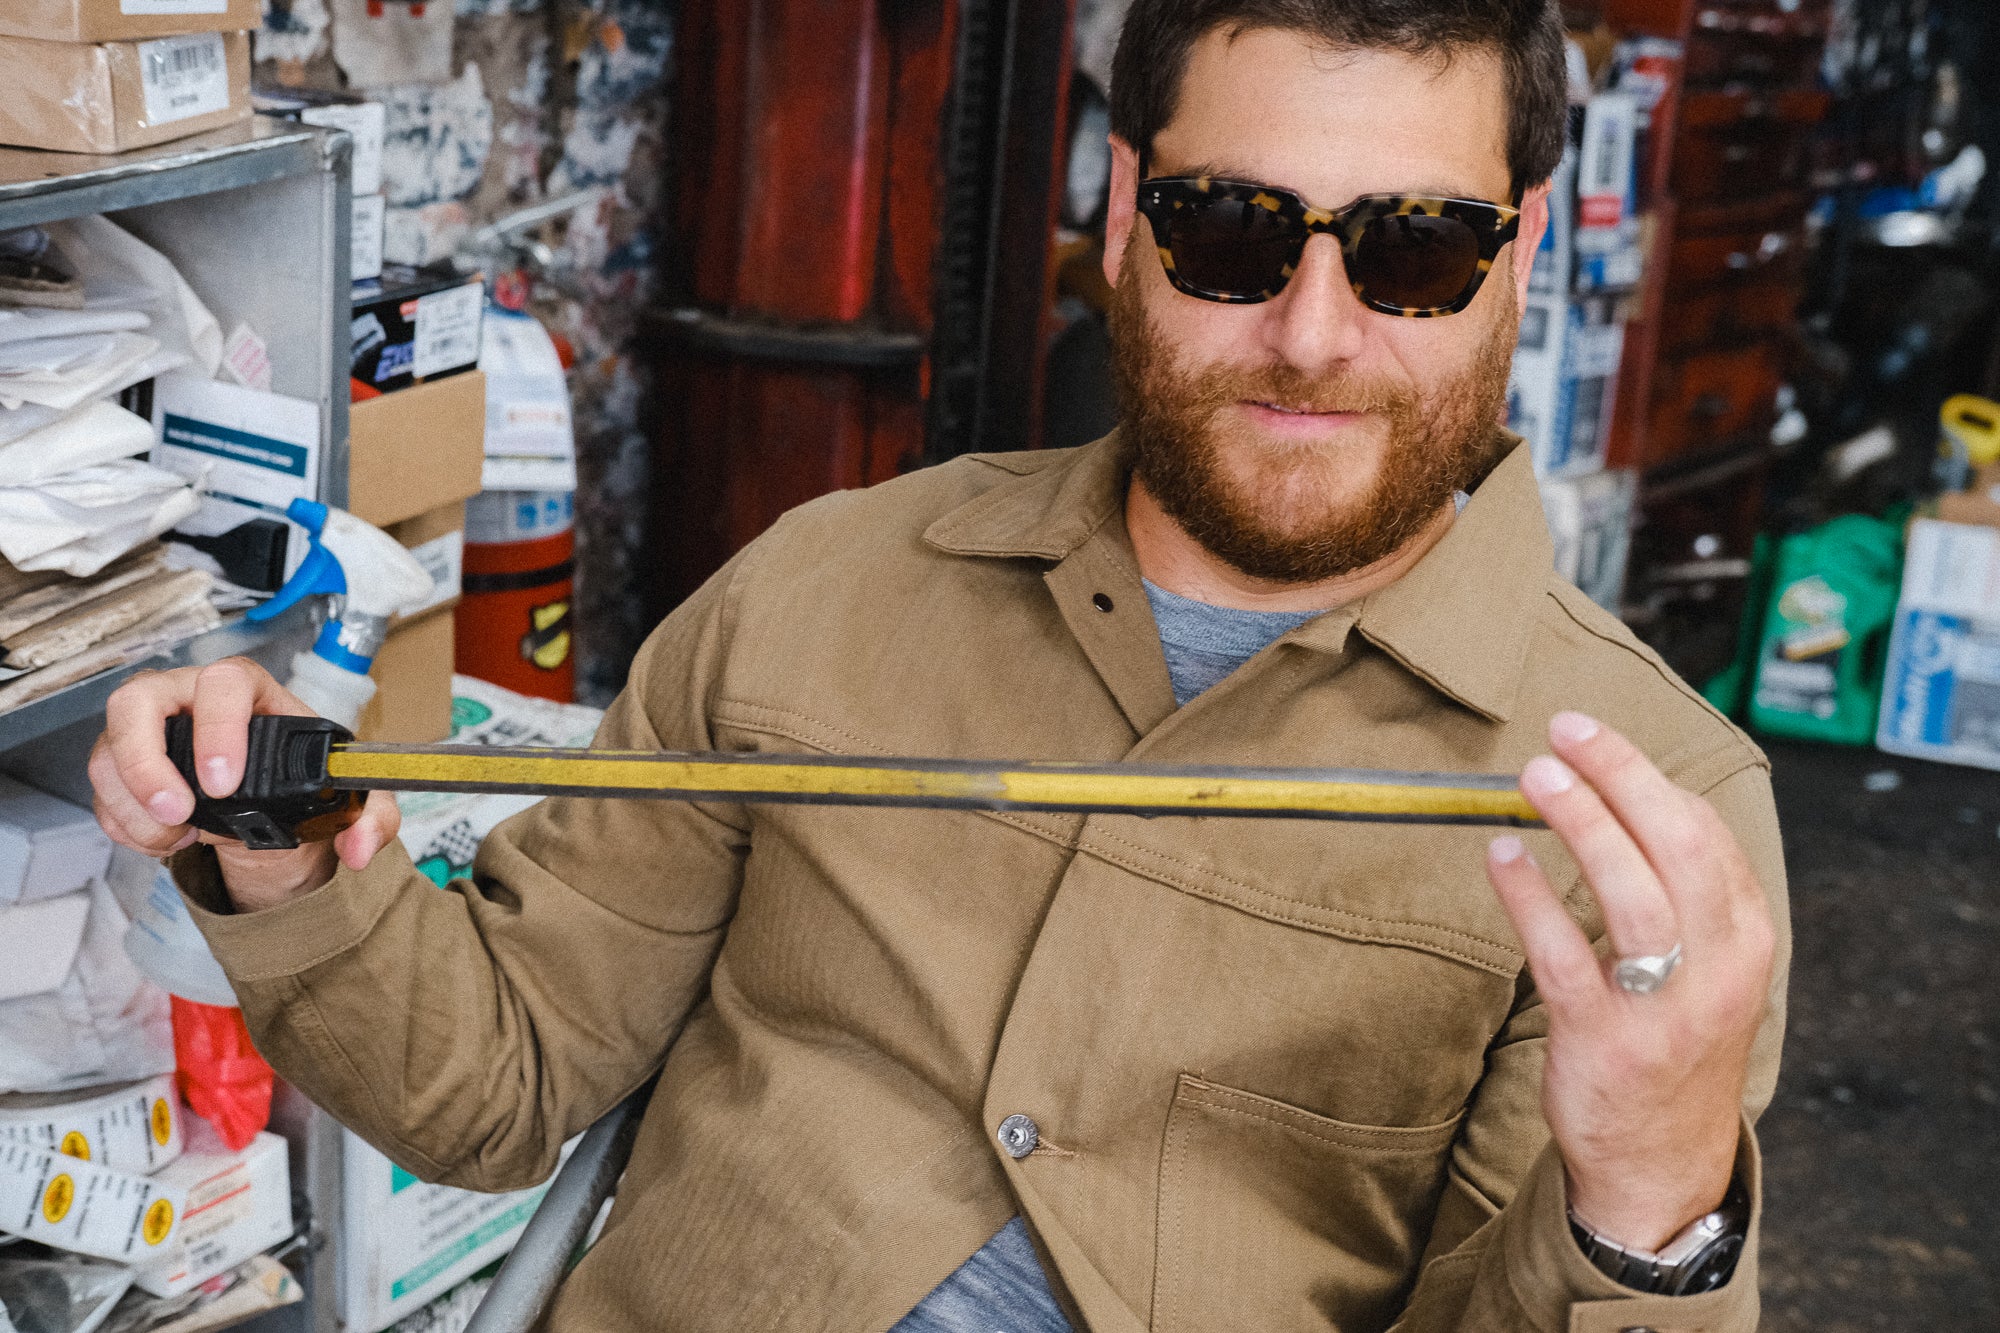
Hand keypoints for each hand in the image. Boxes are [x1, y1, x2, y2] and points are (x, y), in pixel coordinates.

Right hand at [89, 657, 400, 911]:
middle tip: (177, 813)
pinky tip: (166, 838)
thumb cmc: (303, 780)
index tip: (225, 783)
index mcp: (253, 693)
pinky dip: (126, 824)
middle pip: (139, 699)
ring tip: (179, 834)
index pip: (225, 683)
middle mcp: (191, 699)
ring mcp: (150, 730)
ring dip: (134, 805)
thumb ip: (372, 818)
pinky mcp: (125, 766)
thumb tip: (362, 846)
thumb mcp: (353, 799)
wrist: (273, 805)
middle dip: (146, 762)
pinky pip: (103, 791)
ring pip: (110, 749)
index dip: (217, 726)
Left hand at [1485, 711, 1775, 1251]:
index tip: (1591, 734)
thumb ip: (1687, 891)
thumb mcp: (1710, 967)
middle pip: (1675, 849)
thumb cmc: (1674, 1042)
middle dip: (1620, 778)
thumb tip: (1634, 793)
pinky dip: (1531, 898)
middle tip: (1563, 732)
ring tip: (1535, 776)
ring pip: (1630, 895)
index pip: (1703, 834)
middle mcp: (1717, 970)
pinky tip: (1503, 856)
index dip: (1646, 775)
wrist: (1662, 1163)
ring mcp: (1662, 1008)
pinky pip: (1563, 955)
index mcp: (1747, 940)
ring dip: (1581, 824)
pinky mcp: (1603, 1042)